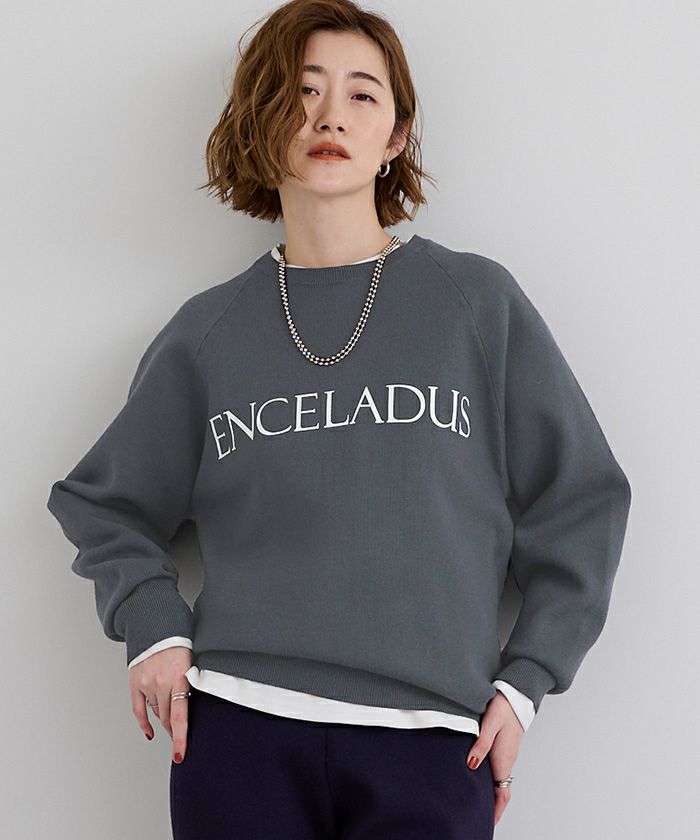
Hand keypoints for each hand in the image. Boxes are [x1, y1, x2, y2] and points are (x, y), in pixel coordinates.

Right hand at [129, 646, 192, 763]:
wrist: (157, 625)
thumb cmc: (180, 643)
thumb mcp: (193, 662)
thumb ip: (192, 684)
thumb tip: (196, 707)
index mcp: (180, 677)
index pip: (179, 717)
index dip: (180, 739)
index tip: (180, 755)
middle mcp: (161, 683)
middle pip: (167, 718)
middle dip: (174, 731)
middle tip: (181, 740)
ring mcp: (146, 683)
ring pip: (156, 713)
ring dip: (164, 723)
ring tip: (171, 728)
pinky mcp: (135, 682)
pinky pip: (138, 709)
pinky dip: (144, 723)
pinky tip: (150, 732)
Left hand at [466, 689, 523, 825]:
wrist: (516, 694)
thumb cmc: (503, 707)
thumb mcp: (490, 724)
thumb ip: (481, 744)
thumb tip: (471, 765)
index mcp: (504, 759)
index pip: (502, 793)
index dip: (496, 810)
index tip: (488, 823)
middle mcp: (508, 759)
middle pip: (501, 789)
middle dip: (492, 805)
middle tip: (480, 816)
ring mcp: (508, 753)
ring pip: (500, 779)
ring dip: (492, 792)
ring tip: (479, 801)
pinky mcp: (505, 745)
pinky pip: (500, 768)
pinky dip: (492, 779)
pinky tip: (481, 775)